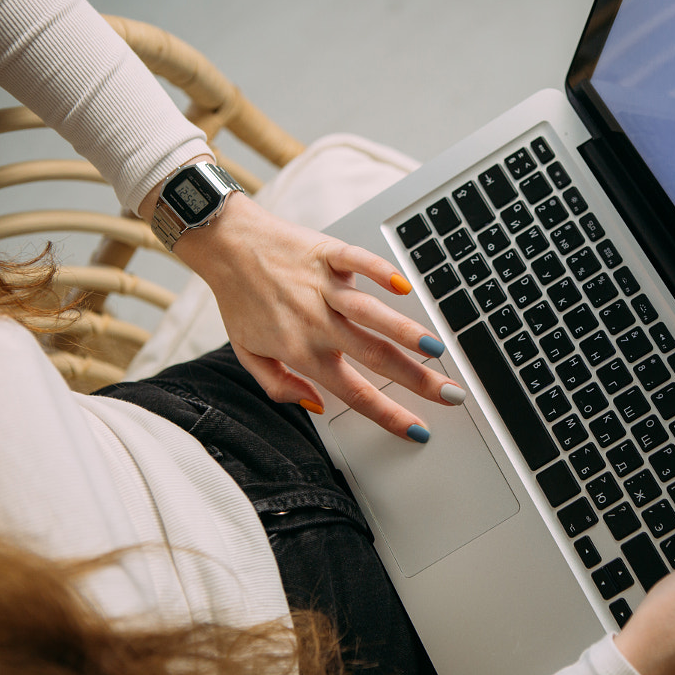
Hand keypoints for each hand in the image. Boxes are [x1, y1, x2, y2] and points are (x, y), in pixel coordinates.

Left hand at [170, 193, 464, 440]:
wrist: (224, 245)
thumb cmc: (238, 298)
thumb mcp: (247, 354)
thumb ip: (280, 386)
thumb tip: (316, 407)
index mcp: (301, 351)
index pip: (354, 393)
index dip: (388, 415)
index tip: (417, 429)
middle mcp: (316, 322)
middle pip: (374, 357)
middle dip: (417, 380)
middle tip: (450, 394)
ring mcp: (323, 287)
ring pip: (370, 314)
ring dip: (405, 332)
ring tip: (436, 350)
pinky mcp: (326, 254)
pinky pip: (357, 262)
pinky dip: (379, 272)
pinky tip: (403, 286)